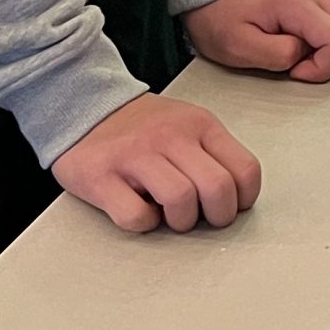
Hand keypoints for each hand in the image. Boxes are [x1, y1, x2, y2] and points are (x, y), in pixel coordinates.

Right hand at [52, 94, 262, 234]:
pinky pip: (136, 217)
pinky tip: (139, 209)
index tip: (230, 206)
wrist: (85, 106)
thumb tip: (236, 198)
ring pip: (181, 201)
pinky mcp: (102, 177)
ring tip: (167, 213)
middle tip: (201, 217)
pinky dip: (143, 224)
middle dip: (217, 216)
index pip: (245, 169)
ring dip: (180, 221)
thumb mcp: (187, 126)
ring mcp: (136, 155)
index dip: (243, 200)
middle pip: (217, 189)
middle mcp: (171, 136)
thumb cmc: (142, 127)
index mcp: (200, 125)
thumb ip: (212, 154)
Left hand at [182, 0, 329, 82]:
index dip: (323, 66)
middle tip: (303, 64)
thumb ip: (277, 54)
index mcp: (297, 3)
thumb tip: (304, 57)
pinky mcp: (320, 2)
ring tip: (307, 55)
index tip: (296, 71)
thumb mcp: (238, 46)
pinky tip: (312, 46)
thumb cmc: (222, 19)